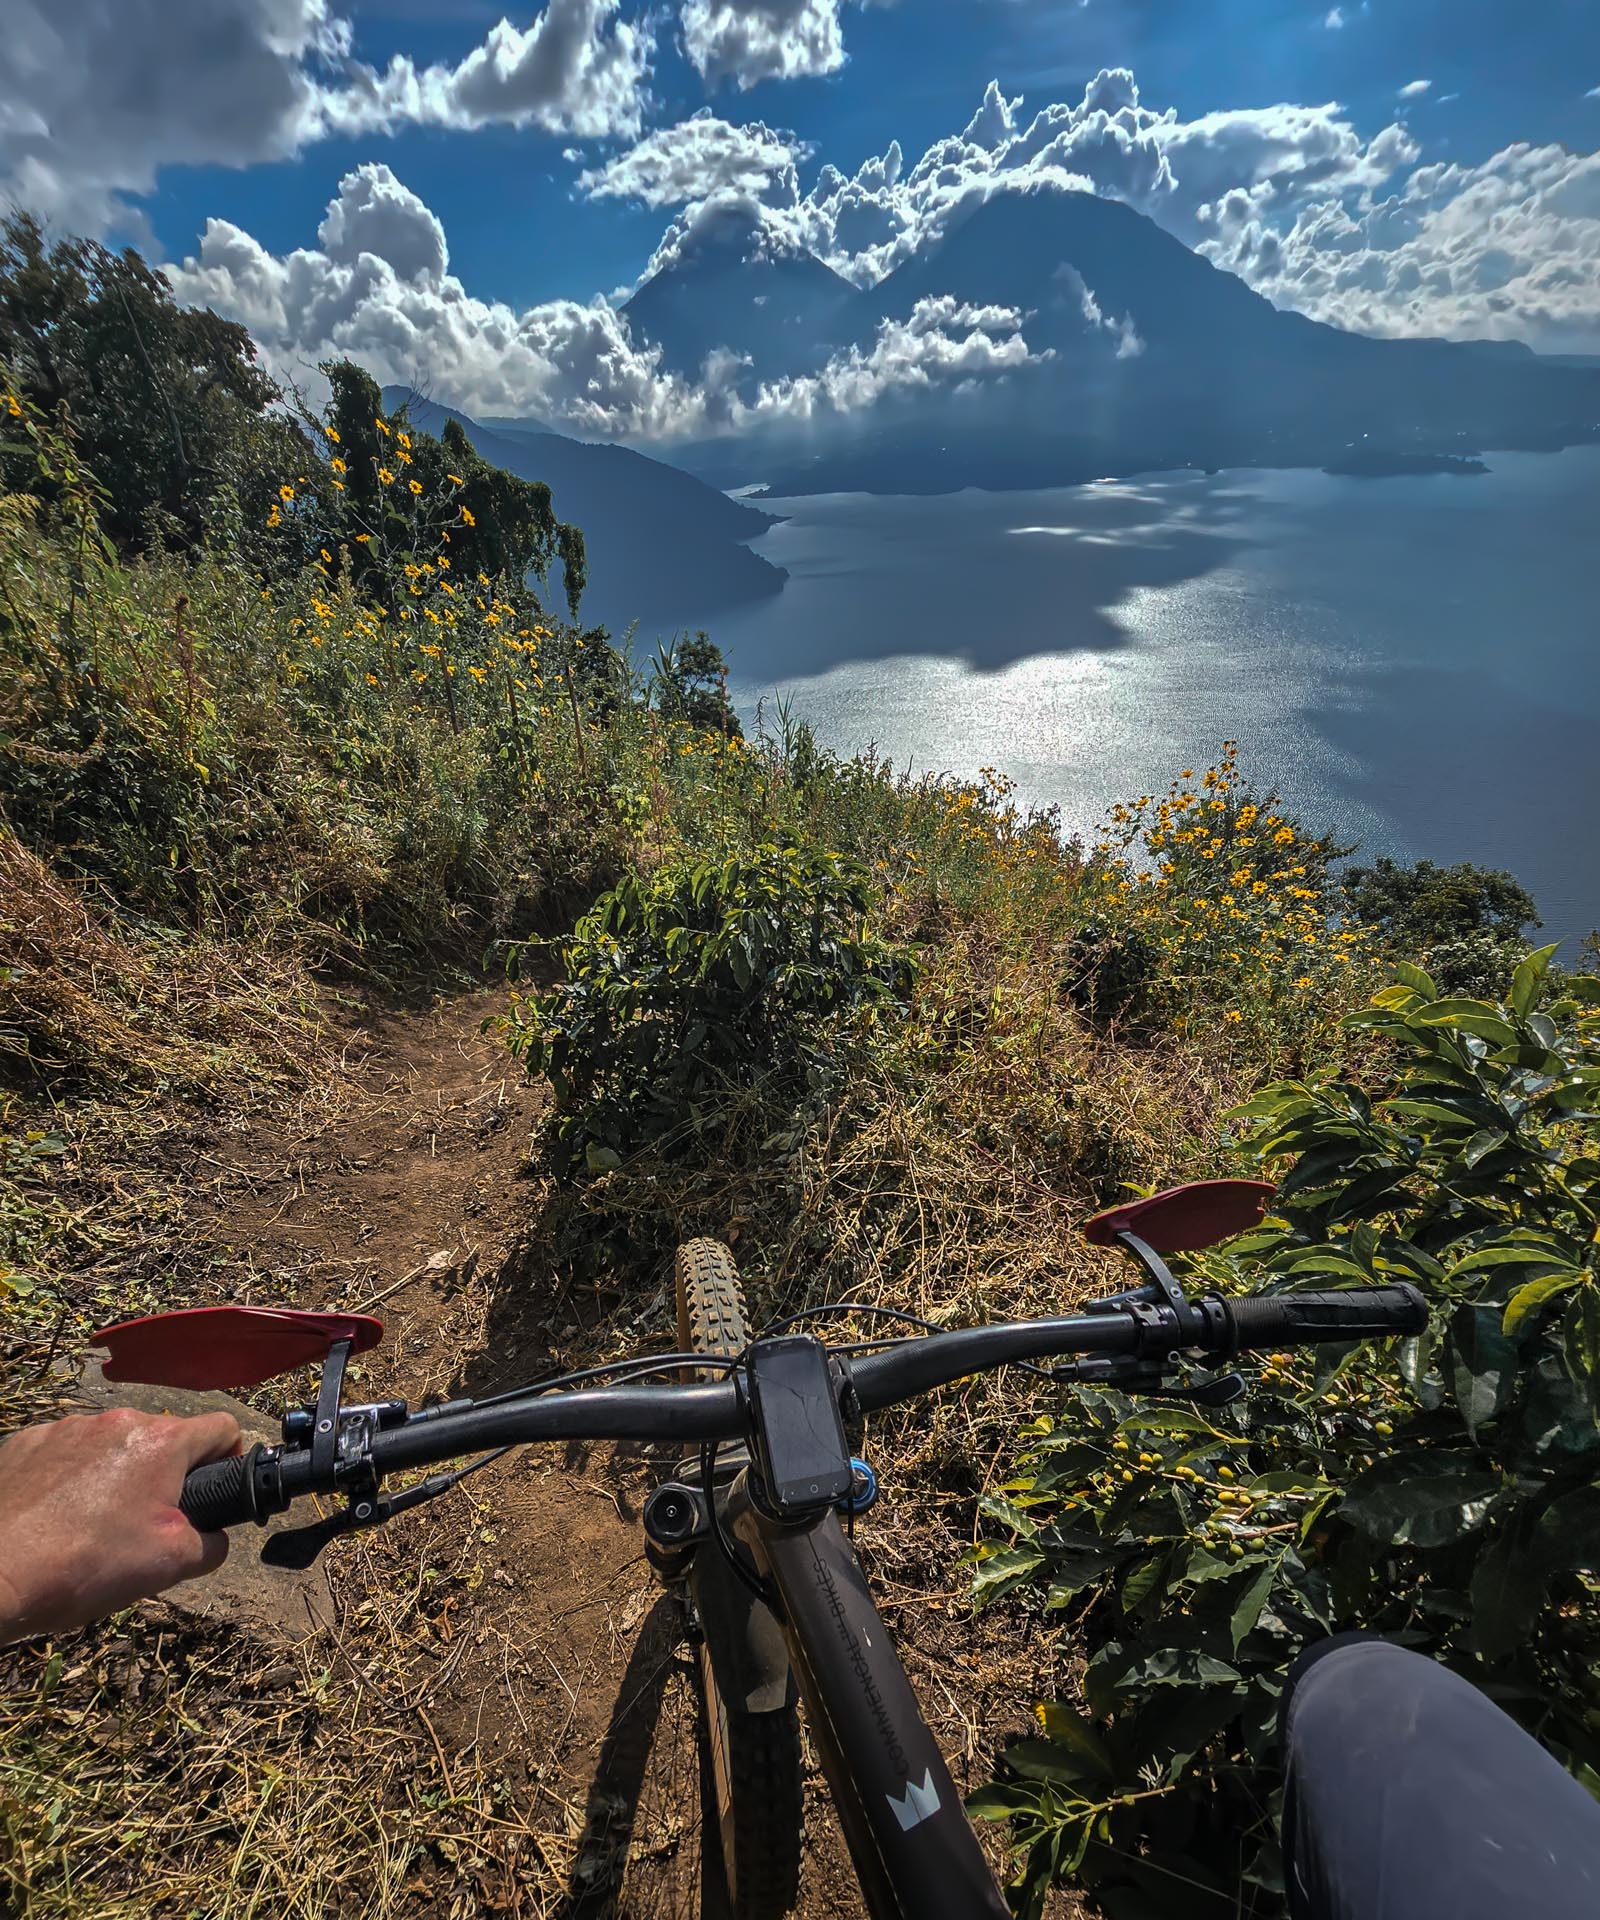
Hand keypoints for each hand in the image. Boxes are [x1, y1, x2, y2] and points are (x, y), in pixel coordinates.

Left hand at [0, 1408, 242, 1644]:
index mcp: (160, 1442)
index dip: (227, 1460)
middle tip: (145, 1527)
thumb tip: (214, 1537)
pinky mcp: (24, 1443)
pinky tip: (54, 1519)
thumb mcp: (169, 1565)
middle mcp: (115, 1421)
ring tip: (91, 1528)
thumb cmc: (82, 1565)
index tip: (210, 1493)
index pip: (222, 1427)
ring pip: (110, 1446)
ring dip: (114, 1477)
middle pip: (161, 1439)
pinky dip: (68, 1480)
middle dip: (162, 1477)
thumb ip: (211, 1543)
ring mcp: (64, 1428)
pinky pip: (63, 1454)